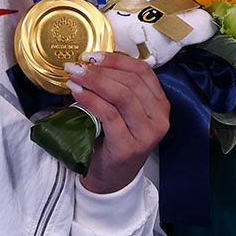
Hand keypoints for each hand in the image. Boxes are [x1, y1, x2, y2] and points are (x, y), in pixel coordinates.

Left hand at [67, 53, 169, 194]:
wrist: (111, 180)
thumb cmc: (115, 141)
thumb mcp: (125, 113)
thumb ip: (120, 90)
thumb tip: (92, 63)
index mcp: (161, 105)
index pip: (144, 72)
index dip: (118, 60)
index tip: (94, 56)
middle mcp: (160, 118)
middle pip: (131, 82)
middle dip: (102, 70)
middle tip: (77, 65)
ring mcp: (146, 134)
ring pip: (122, 95)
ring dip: (95, 82)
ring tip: (74, 76)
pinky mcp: (129, 146)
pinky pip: (109, 114)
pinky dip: (91, 99)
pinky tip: (77, 93)